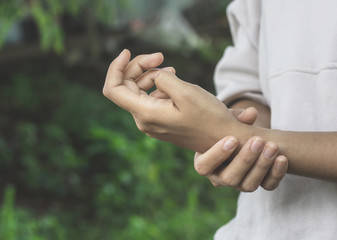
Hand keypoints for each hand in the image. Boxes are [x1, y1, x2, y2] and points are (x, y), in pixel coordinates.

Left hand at [103, 49, 244, 152]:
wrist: (224, 139)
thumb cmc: (209, 118)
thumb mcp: (186, 92)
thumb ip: (163, 79)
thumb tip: (154, 77)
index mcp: (145, 114)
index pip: (113, 89)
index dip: (115, 67)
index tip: (127, 51)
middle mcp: (143, 120)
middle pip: (126, 86)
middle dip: (140, 67)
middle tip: (160, 56)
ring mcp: (151, 121)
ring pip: (139, 90)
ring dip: (151, 75)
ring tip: (172, 70)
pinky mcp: (160, 120)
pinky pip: (150, 98)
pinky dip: (158, 85)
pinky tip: (174, 80)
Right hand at [194, 107, 287, 190]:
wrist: (241, 139)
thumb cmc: (227, 128)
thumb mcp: (226, 120)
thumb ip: (236, 116)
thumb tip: (251, 114)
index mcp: (204, 163)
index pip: (204, 167)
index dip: (217, 155)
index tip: (233, 139)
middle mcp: (219, 178)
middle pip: (229, 178)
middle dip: (245, 160)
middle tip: (258, 141)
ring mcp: (238, 185)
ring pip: (249, 185)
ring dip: (262, 166)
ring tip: (272, 146)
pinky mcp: (256, 184)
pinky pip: (267, 186)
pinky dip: (276, 173)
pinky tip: (282, 158)